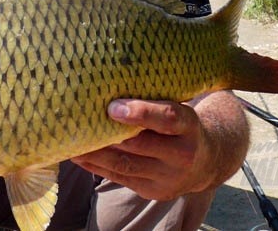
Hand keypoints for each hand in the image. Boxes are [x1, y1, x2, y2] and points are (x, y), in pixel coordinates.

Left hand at [70, 99, 212, 200]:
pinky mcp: (155, 192)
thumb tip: (110, 84)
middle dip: (108, 134)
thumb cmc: (180, 125)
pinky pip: (121, 178)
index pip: (168, 118)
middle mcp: (183, 154)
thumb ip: (152, 100)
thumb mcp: (177, 107)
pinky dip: (97, 167)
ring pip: (126, 165)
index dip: (141, 113)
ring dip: (96, 154)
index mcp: (190, 125)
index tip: (112, 106)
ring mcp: (169, 177)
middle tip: (79, 122)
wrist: (206, 162)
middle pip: (141, 145)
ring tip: (71, 141)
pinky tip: (79, 156)